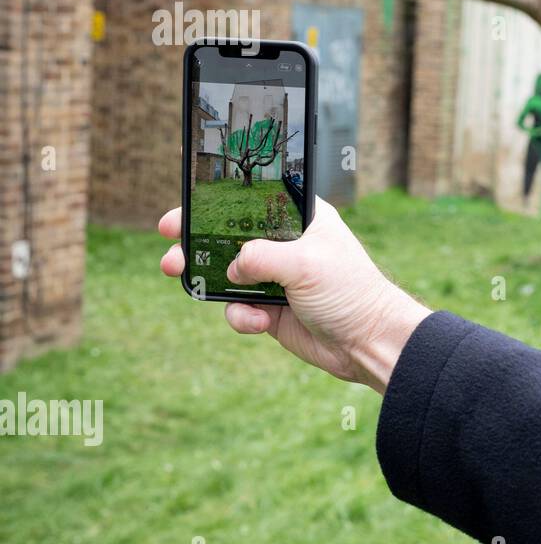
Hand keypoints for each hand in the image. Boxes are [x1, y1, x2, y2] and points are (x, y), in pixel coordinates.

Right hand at [158, 198, 429, 392]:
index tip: (188, 204)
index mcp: (302, 220)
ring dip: (207, 279)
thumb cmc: (349, 291)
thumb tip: (231, 267)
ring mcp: (278, 279)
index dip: (220, 201)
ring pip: (228, 275)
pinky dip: (239, 316)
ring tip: (183, 277)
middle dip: (199, 242)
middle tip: (171, 244)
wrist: (367, 342)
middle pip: (232, 237)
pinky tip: (256, 322)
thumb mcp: (304, 262)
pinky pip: (239, 309)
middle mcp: (288, 246)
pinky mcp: (272, 311)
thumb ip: (260, 256)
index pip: (255, 201)